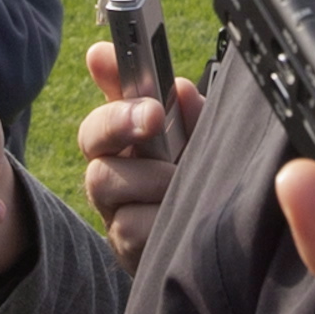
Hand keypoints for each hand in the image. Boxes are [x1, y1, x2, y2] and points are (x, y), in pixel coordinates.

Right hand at [77, 41, 202, 273]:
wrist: (223, 255)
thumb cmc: (207, 189)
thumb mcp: (204, 146)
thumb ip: (191, 117)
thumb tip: (178, 88)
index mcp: (132, 139)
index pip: (109, 98)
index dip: (108, 77)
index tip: (108, 59)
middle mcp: (114, 171)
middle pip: (91, 136)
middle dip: (119, 120)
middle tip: (152, 117)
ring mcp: (114, 210)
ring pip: (106, 180)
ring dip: (150, 177)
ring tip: (182, 185)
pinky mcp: (125, 249)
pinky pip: (130, 227)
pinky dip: (158, 221)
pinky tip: (181, 222)